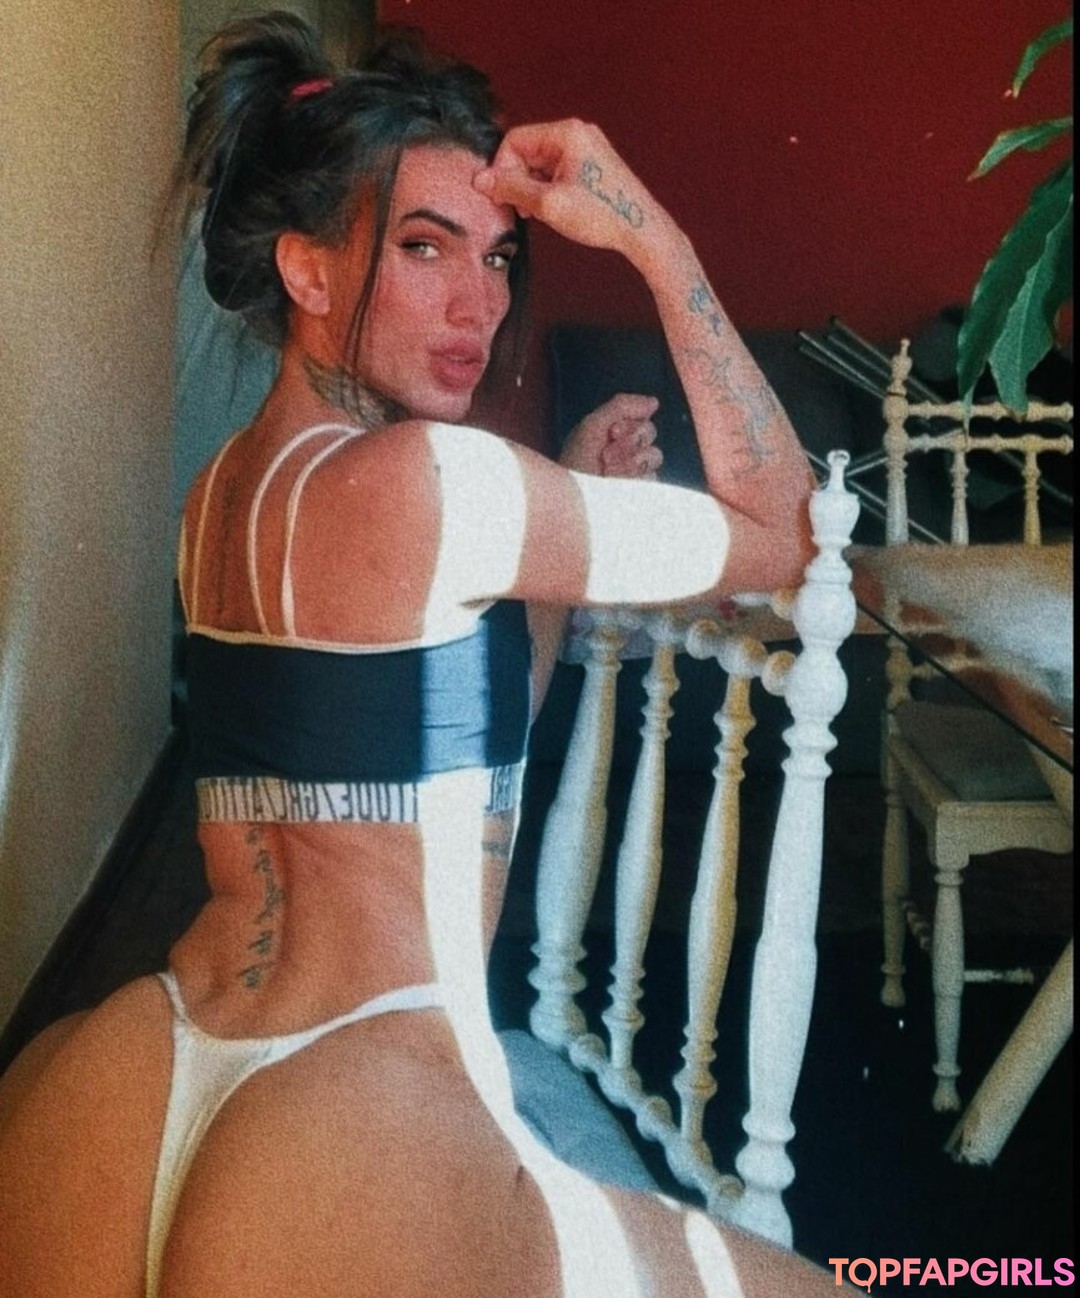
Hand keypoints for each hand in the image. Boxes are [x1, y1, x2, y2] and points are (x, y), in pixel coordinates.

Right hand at [474, 120, 658, 259]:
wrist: (641, 230)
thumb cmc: (602, 215)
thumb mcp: (548, 204)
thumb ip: (511, 189)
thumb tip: (479, 180)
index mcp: (567, 133)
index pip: (515, 140)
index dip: (502, 169)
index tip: (500, 196)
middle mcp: (577, 134)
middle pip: (528, 150)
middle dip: (517, 180)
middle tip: (519, 210)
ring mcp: (586, 149)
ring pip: (541, 164)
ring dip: (532, 188)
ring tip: (537, 213)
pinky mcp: (592, 166)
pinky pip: (557, 171)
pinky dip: (548, 189)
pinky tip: (552, 211)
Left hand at [559, 393, 661, 480]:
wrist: (573, 497)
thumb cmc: (576, 461)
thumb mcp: (592, 427)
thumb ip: (622, 407)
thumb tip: (654, 402)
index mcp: (614, 428)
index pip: (639, 414)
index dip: (630, 422)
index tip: (611, 433)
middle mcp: (626, 446)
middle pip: (649, 431)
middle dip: (628, 443)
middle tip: (606, 456)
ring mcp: (635, 468)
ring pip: (654, 455)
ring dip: (630, 462)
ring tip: (608, 472)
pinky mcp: (640, 488)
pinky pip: (653, 477)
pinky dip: (633, 478)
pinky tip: (616, 484)